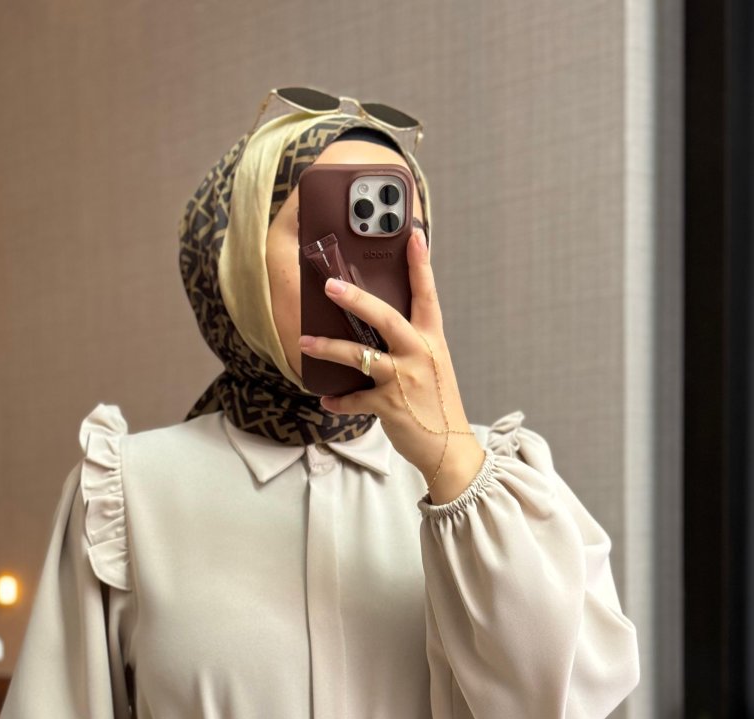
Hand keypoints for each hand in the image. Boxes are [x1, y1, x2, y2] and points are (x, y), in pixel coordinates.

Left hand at [297, 226, 485, 493]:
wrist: (449, 447)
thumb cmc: (438, 404)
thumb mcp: (433, 366)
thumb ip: (412, 344)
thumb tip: (380, 328)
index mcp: (432, 341)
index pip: (427, 296)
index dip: (420, 265)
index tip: (413, 235)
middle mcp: (419, 355)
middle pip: (385, 318)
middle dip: (356, 299)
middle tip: (330, 285)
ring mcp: (404, 380)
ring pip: (360, 357)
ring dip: (328, 348)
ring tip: (305, 342)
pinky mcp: (389, 406)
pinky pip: (355, 399)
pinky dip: (339, 401)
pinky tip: (326, 399)